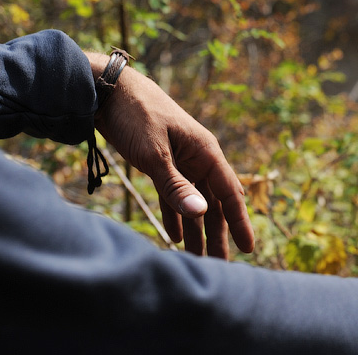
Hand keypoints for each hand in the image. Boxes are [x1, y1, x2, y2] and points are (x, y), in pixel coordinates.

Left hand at [87, 52, 254, 257]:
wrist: (110, 90)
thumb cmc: (136, 116)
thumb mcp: (155, 154)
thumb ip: (176, 186)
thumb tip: (201, 214)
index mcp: (205, 152)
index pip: (230, 193)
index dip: (240, 221)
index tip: (248, 248)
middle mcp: (198, 158)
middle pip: (213, 202)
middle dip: (218, 234)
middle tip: (220, 266)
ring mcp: (180, 161)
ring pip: (194, 201)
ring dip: (196, 229)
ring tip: (198, 259)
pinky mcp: (161, 163)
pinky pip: (174, 195)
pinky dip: (175, 215)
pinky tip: (174, 236)